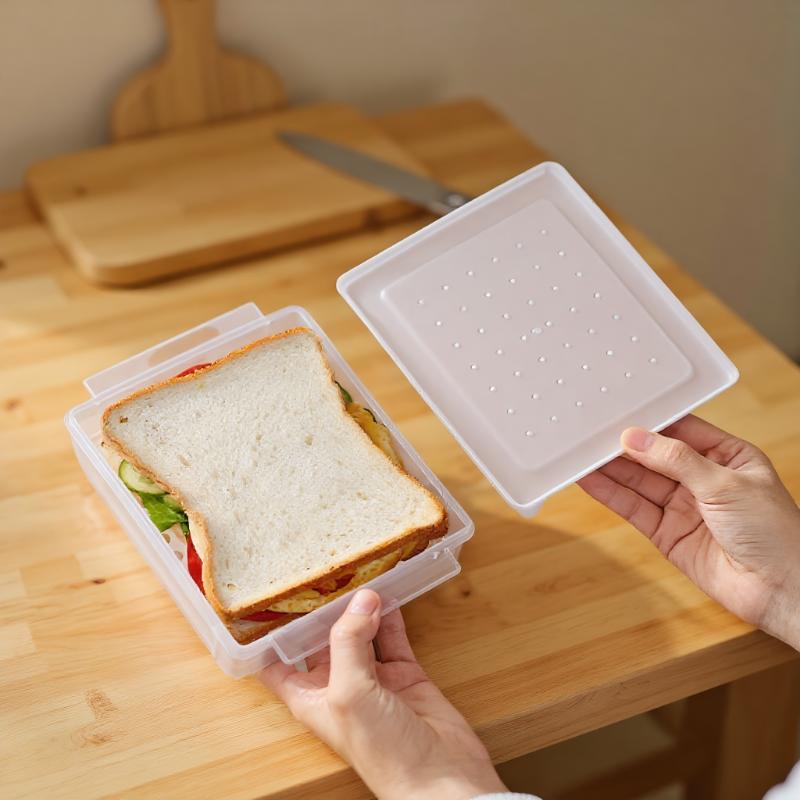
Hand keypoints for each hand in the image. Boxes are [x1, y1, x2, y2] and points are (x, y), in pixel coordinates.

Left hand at [260, 589, 506, 799]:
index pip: (278, 661)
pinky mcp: (404, 674)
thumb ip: (349, 641)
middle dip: (322, 608)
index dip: (270, 632)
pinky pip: (393, 635)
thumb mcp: (350, 692)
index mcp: (310, 697)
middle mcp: (337, 686)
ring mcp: (373, 679)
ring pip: (360, 632)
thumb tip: (361, 599)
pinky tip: (389, 590)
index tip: (266, 597)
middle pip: (322, 639)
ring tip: (358, 573)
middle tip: (322, 569)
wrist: (439, 777)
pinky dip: (391, 613)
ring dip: (359, 606)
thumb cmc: (382, 753)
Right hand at [578, 415, 799, 648]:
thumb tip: (637, 439)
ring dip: (610, 469)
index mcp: (727, 456)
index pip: (680, 431)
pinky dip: (611, 495)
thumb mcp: (726, 484)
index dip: (649, 423)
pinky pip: (634, 509)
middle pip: (654, 456)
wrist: (782, 591)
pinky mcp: (668, 533)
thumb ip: (677, 460)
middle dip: (623, 445)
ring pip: (639, 482)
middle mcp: (703, 479)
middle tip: (590, 433)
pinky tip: (590, 480)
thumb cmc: (776, 534)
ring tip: (580, 453)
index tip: (619, 412)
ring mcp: (684, 507)